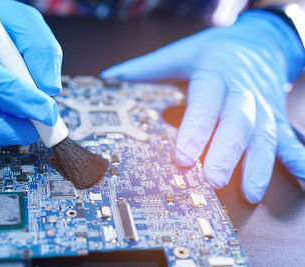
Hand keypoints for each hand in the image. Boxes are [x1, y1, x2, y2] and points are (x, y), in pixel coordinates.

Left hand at [101, 11, 304, 202]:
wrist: (258, 40)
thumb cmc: (213, 51)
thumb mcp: (179, 53)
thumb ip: (145, 69)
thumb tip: (107, 78)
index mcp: (215, 74)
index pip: (205, 104)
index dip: (194, 131)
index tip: (181, 157)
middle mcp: (242, 91)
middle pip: (237, 123)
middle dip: (226, 153)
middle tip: (211, 181)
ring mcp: (263, 106)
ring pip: (265, 135)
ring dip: (260, 165)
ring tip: (250, 193)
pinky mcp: (276, 117)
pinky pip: (289, 138)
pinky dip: (298, 158)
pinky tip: (304, 177)